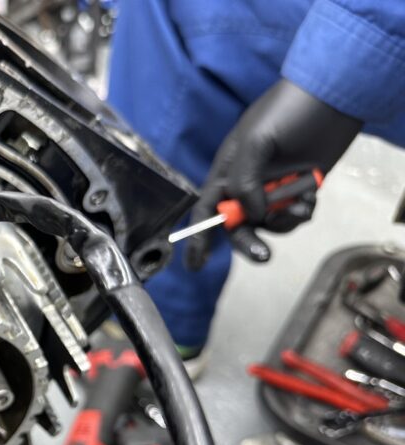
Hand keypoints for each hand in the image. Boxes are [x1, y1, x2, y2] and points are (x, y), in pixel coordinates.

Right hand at [185, 79, 361, 269]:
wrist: (334, 95)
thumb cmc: (287, 110)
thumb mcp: (255, 142)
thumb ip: (245, 182)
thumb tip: (251, 215)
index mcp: (227, 171)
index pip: (207, 210)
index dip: (199, 237)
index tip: (196, 263)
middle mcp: (247, 183)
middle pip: (239, 225)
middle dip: (249, 242)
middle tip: (263, 255)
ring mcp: (274, 187)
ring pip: (269, 223)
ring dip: (283, 220)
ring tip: (300, 203)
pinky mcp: (300, 188)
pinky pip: (294, 214)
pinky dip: (301, 211)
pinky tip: (311, 196)